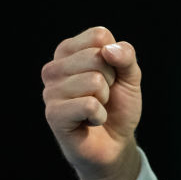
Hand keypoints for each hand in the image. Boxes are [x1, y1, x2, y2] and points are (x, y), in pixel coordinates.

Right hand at [41, 26, 142, 179]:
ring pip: (94, 81)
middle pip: (96, 56)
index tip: (109, 75)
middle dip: (110, 79)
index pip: (99, 35)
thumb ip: (126, 56)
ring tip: (95, 108)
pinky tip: (91, 121)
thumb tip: (109, 50)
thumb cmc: (117, 106)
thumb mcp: (130, 75)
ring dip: (104, 99)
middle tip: (103, 95)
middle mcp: (54, 68)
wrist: (114, 143)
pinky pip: (89, 105)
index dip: (114, 57)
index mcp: (68, 51)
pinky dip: (99, 115)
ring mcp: (50, 91)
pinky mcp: (53, 114)